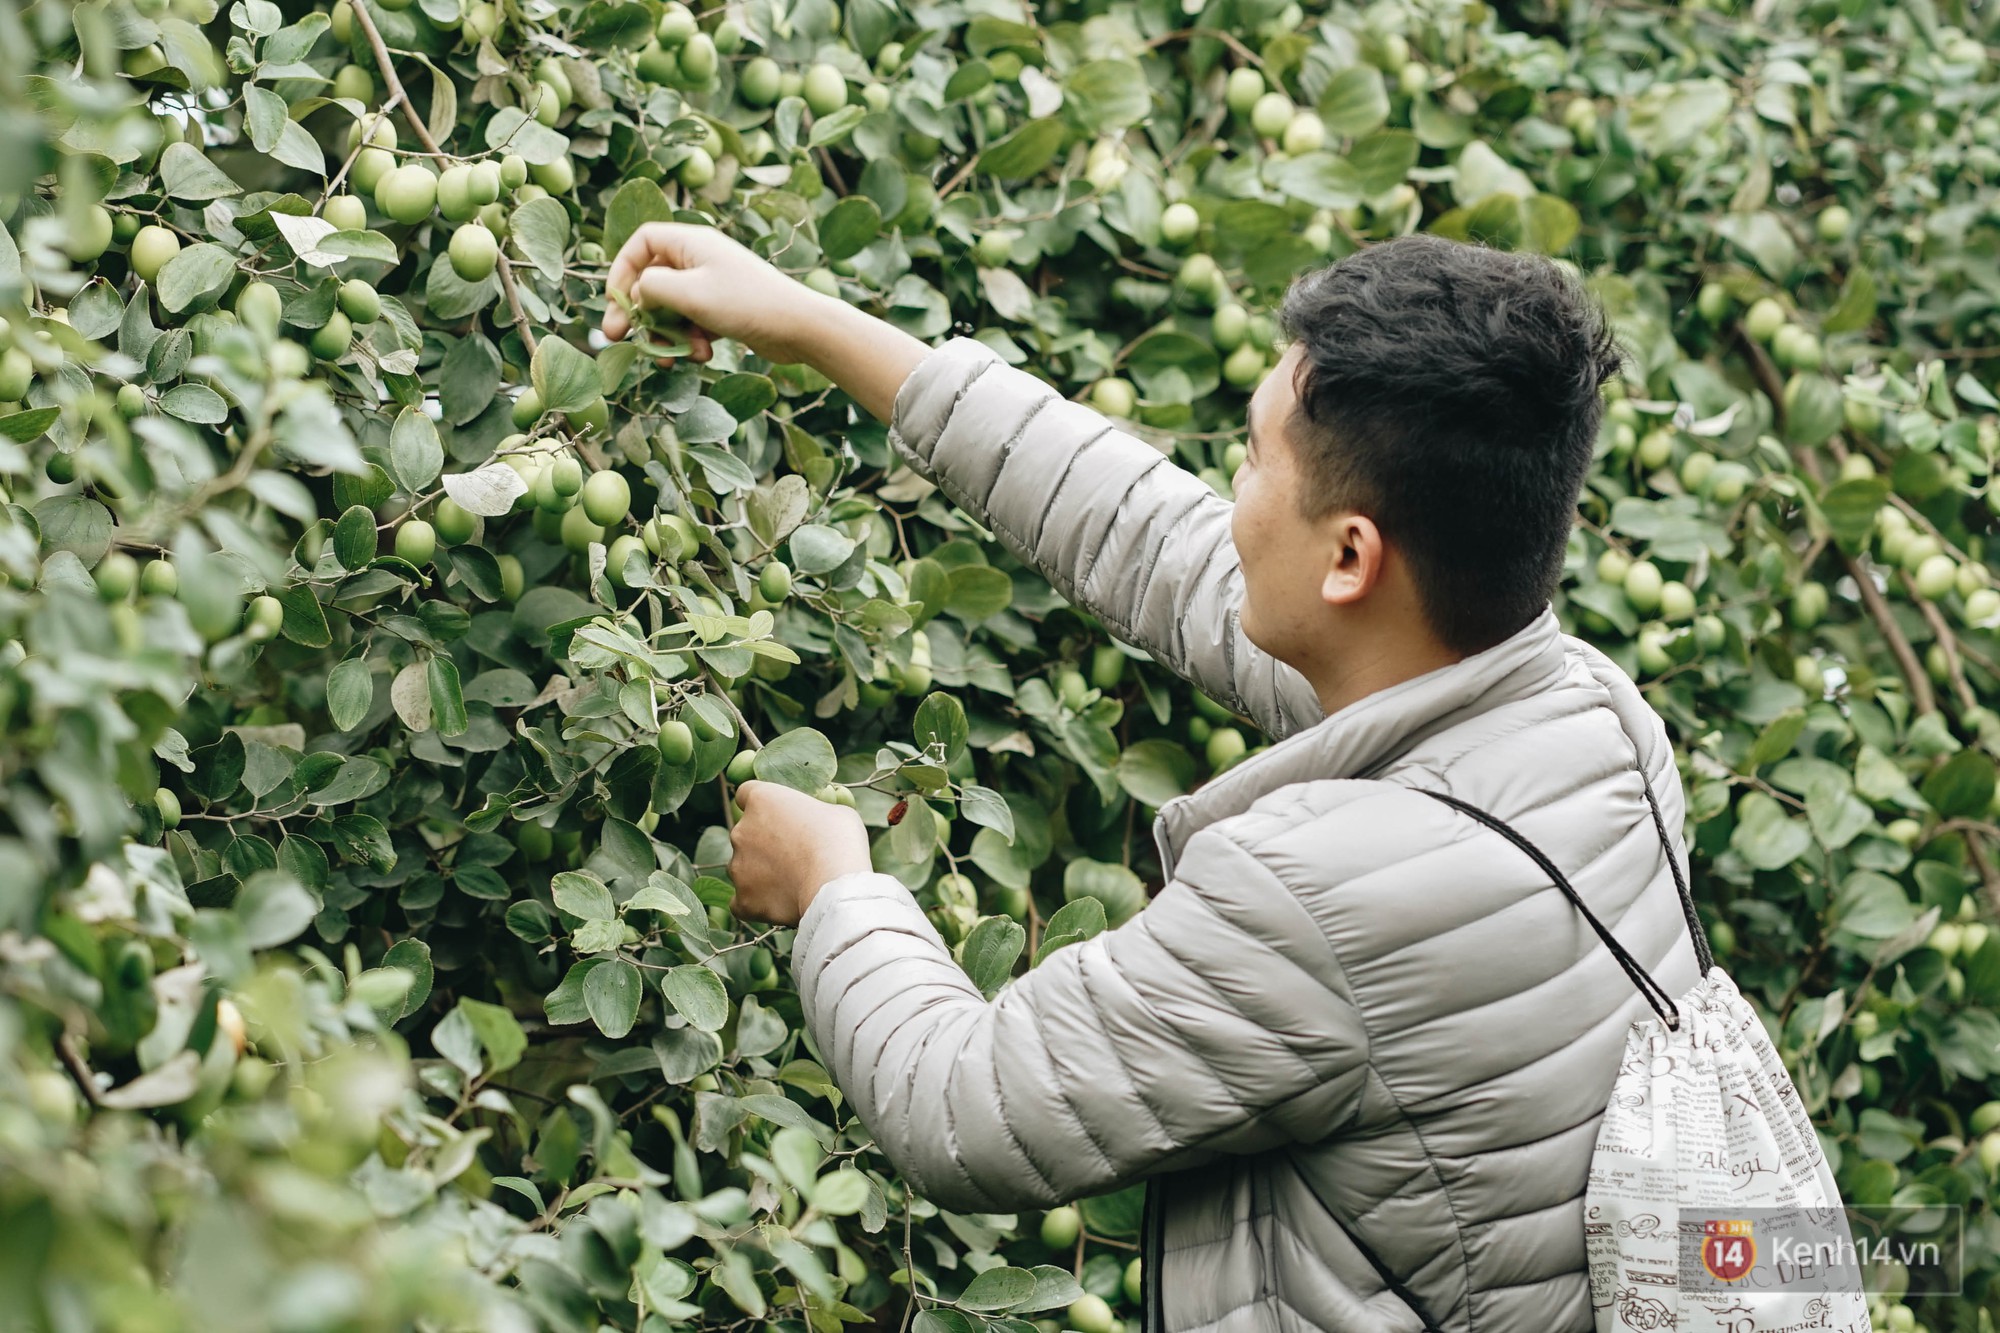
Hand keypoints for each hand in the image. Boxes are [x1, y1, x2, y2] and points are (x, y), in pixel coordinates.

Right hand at [601, 222, 830, 364]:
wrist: (800, 328)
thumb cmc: (746, 304)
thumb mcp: (690, 294)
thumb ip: (652, 289)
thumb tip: (636, 294)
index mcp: (691, 243)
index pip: (642, 242)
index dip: (622, 269)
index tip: (615, 300)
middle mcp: (700, 259)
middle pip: (652, 280)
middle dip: (638, 312)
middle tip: (619, 338)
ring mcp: (712, 285)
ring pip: (671, 308)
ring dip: (666, 334)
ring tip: (670, 358)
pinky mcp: (723, 310)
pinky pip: (693, 323)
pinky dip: (691, 340)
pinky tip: (703, 355)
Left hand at [725, 779, 873, 926]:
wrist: (835, 886)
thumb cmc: (840, 841)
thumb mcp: (837, 812)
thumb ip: (817, 811)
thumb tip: (818, 819)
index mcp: (760, 800)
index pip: (747, 795)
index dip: (764, 806)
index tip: (780, 816)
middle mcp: (740, 831)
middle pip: (745, 834)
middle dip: (764, 843)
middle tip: (794, 854)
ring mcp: (737, 867)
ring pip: (743, 868)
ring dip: (761, 872)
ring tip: (793, 883)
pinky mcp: (743, 899)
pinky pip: (742, 901)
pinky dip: (757, 901)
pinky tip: (778, 903)